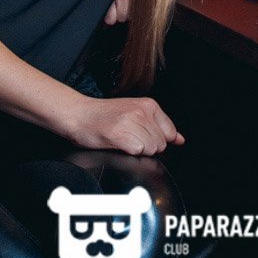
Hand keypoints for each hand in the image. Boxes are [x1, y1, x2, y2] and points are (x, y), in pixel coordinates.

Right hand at [64, 96, 183, 155]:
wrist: (78, 114)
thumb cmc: (104, 116)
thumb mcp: (135, 113)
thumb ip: (159, 126)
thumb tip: (180, 140)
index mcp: (148, 105)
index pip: (169, 133)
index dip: (155, 139)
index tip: (140, 136)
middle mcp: (141, 111)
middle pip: (160, 144)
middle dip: (146, 146)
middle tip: (128, 137)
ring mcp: (131, 122)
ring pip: (150, 150)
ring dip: (136, 150)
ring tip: (122, 139)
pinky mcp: (120, 135)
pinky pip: (137, 152)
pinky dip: (127, 153)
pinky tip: (118, 144)